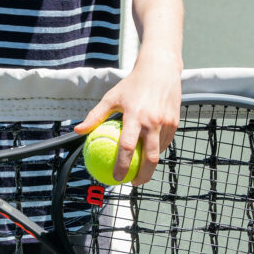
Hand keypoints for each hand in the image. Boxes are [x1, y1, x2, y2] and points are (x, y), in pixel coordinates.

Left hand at [75, 48, 181, 184]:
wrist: (160, 70)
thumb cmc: (133, 84)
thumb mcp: (112, 97)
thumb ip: (95, 115)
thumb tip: (78, 131)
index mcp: (135, 115)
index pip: (127, 146)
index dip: (122, 165)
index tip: (116, 177)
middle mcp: (152, 121)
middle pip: (149, 157)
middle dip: (142, 176)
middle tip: (133, 183)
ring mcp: (166, 123)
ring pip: (158, 152)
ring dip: (150, 165)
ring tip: (140, 172)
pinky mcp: (174, 122)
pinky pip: (165, 143)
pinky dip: (157, 151)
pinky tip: (149, 155)